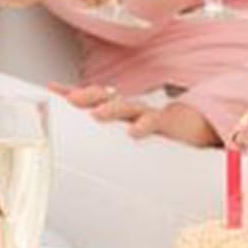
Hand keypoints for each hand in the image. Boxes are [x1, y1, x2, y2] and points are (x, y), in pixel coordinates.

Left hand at [49, 84, 219, 145]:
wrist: (196, 125)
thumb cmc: (158, 132)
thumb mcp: (129, 135)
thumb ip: (108, 141)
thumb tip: (81, 159)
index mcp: (118, 110)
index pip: (92, 97)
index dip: (71, 91)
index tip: (50, 88)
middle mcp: (130, 108)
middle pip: (105, 96)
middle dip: (86, 96)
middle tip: (69, 100)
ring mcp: (147, 113)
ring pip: (127, 106)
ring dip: (111, 108)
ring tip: (97, 114)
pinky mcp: (166, 122)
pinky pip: (154, 122)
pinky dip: (144, 126)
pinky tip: (134, 133)